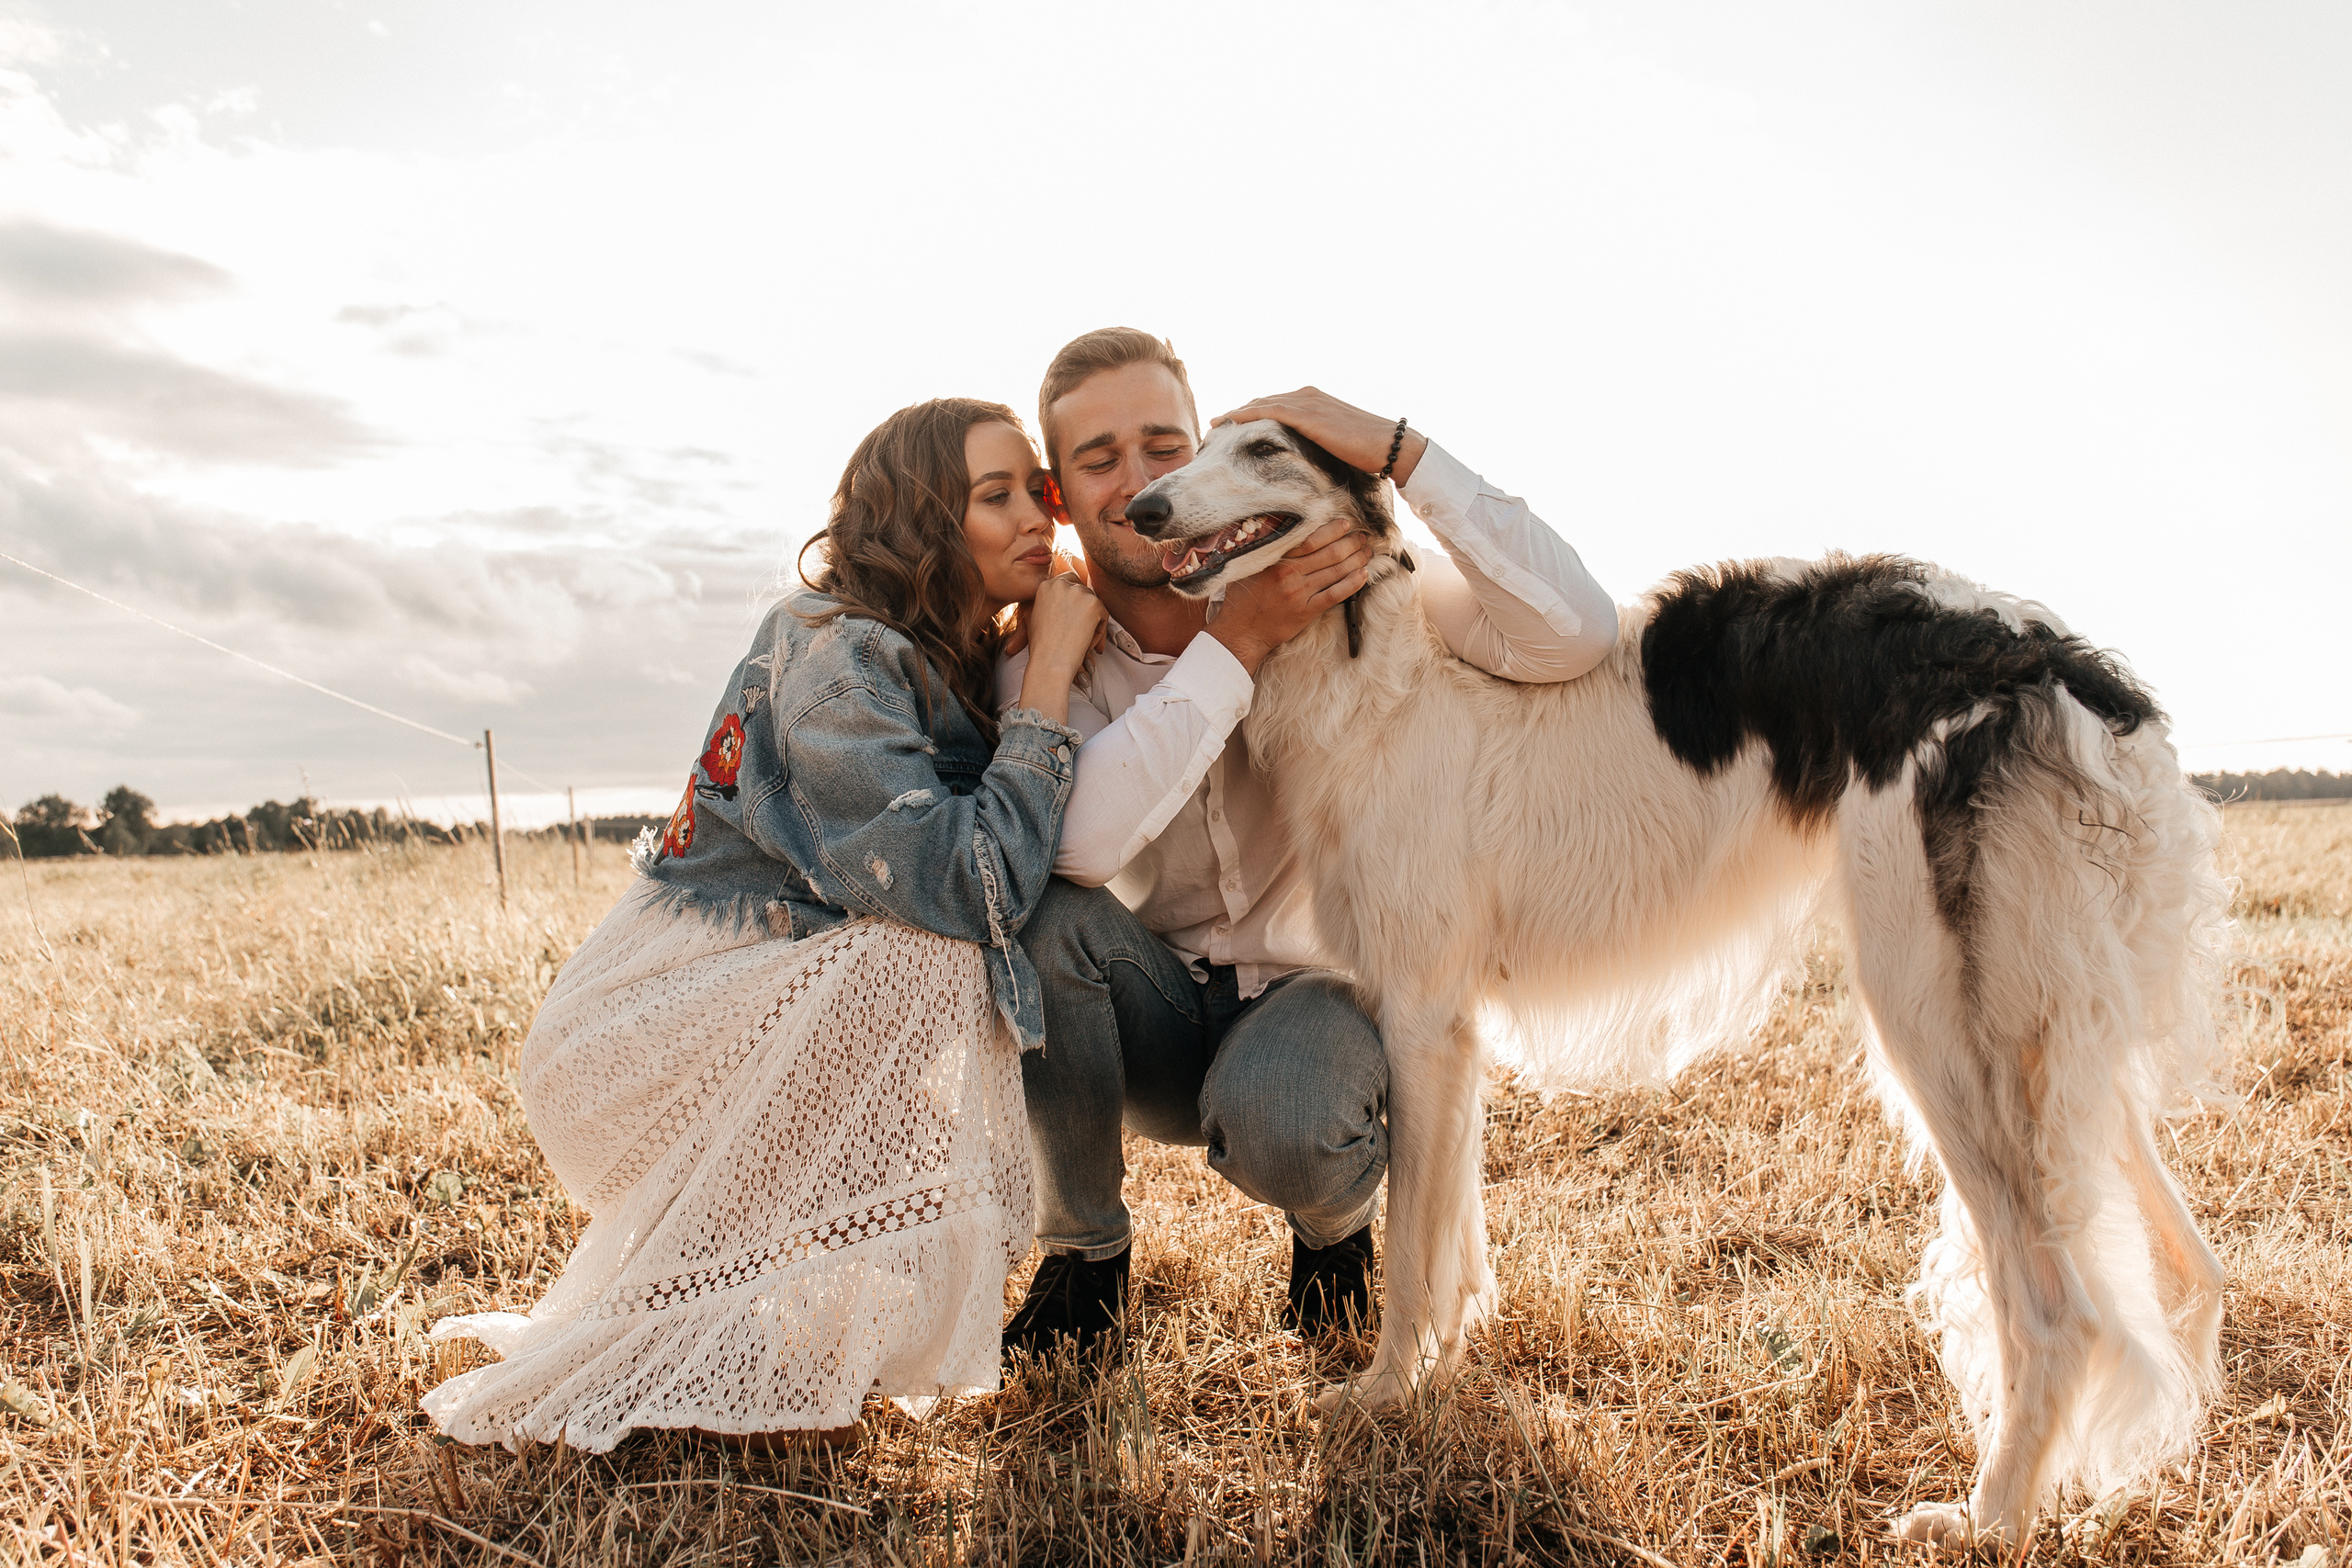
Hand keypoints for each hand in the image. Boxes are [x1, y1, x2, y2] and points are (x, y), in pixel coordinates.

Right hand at [1021, 570, 1106, 682]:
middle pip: (1084, 590)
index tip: (1077, 615)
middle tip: (1083, 632)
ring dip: (1092, 623)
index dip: (1076, 599)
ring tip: (1082, 643)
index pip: (1069, 582)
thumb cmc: (1042, 647)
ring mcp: (1078, 592)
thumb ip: (1050, 604)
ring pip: (1094, 604)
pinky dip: (1099, 631)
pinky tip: (1088, 645)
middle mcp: (1061, 584)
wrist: (1050, 662)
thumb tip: (1067, 604)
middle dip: (1086, 610)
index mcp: (1046, 586)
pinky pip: (1103, 615)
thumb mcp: (1038, 617)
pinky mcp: (1093, 603)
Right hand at [1206, 519, 1372, 675]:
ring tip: (1367, 552)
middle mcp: (1290, 574)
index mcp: (1276, 559)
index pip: (1311, 538)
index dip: (1332, 530)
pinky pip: (1335, 595)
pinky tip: (1363, 575)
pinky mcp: (1306, 611)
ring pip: (1336, 571)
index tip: (1345, 524)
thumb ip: (1269, 549)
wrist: (1241, 632)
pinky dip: (1351, 584)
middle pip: (1329, 553)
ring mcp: (1299, 593)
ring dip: (1356, 560)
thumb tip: (1286, 528)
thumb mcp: (1250, 566)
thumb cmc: (1243, 597)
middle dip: (1351, 543)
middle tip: (1362, 537)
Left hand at [1211, 386, 1427, 487]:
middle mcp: (1307, 396)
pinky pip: (1269, 411)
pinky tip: (1230, 423)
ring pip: (1261, 404)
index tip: (1230, 426)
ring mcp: (1307, 402)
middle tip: (1216, 426)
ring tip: (1216, 425)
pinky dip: (1247, 415)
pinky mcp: (1308, 414)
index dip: (1250, 414)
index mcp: (1313, 400)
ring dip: (1237, 414)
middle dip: (1239, 413)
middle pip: (1263, 401)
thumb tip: (1297, 463)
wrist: (1390, 447)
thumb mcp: (1333, 445)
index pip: (1274, 404)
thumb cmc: (1366, 452)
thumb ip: (1313, 444)